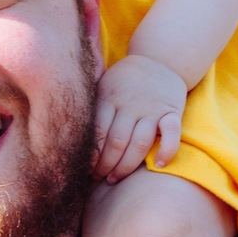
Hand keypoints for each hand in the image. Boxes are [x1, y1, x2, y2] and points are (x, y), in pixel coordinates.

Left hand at [93, 53, 186, 181]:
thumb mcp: (102, 86)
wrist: (159, 59)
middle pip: (116, 142)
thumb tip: (65, 135)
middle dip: (105, 165)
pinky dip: (167, 150)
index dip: (91, 155)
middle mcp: (131, 104)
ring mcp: (152, 109)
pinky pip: (171, 133)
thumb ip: (91, 108)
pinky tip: (158, 164)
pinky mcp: (172, 111)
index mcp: (110, 99)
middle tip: (99, 178)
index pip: (98, 132)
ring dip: (127, 165)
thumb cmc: (123, 80)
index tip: (85, 169)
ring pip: (140, 143)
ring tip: (115, 178)